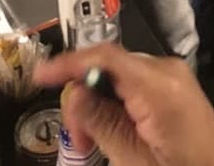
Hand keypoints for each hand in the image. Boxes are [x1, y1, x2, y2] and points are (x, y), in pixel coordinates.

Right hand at [33, 42, 213, 165]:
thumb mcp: (134, 159)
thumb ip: (102, 123)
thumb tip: (73, 94)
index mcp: (158, 83)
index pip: (105, 56)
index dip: (68, 62)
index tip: (39, 76)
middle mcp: (166, 69)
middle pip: (109, 67)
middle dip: (84, 96)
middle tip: (75, 138)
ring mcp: (172, 76)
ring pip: (119, 77)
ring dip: (98, 105)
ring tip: (91, 142)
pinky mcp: (174, 87)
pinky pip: (134, 86)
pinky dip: (116, 106)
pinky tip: (110, 133)